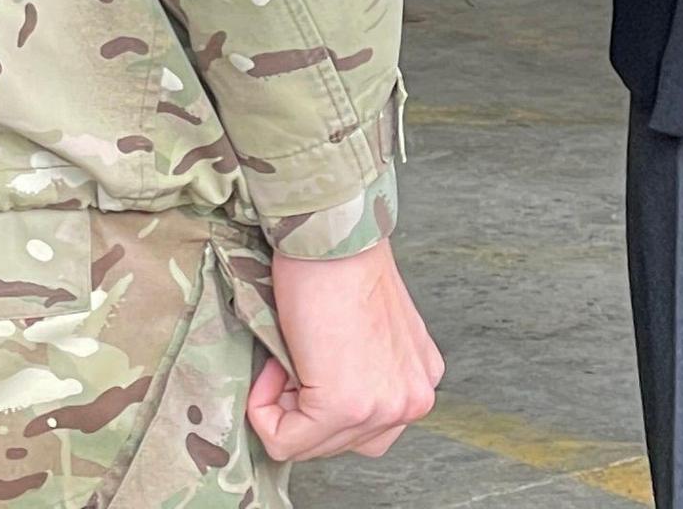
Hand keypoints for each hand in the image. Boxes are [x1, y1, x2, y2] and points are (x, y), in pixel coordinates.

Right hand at [248, 243, 442, 462]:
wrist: (332, 236)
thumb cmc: (339, 266)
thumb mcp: (369, 333)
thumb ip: (360, 376)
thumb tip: (308, 409)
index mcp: (419, 381)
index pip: (361, 430)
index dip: (317, 399)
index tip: (305, 358)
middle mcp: (412, 400)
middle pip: (336, 444)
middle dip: (300, 407)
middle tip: (291, 357)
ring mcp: (383, 407)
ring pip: (309, 446)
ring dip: (282, 406)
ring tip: (286, 357)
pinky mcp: (344, 406)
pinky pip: (284, 441)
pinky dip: (262, 409)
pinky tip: (273, 366)